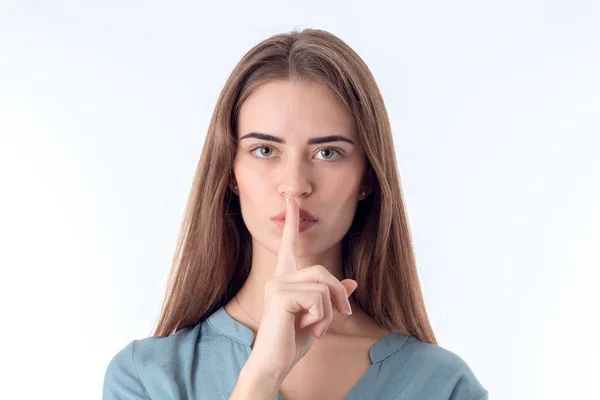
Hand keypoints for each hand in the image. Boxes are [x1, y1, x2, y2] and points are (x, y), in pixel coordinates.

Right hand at [247, 197, 357, 380]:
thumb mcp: (319, 317)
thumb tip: (352, 282)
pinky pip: (318, 298)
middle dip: (338, 294)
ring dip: (329, 311)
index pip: (288, 245)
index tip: (291, 200)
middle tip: (343, 314)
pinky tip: (308, 329)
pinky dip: (322, 317)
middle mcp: (279, 277)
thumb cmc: (292, 341)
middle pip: (321, 271)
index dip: (291, 223)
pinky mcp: (281, 295)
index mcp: (285, 279)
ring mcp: (278, 285)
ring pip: (323, 286)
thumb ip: (331, 298)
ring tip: (316, 327)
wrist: (274, 364)